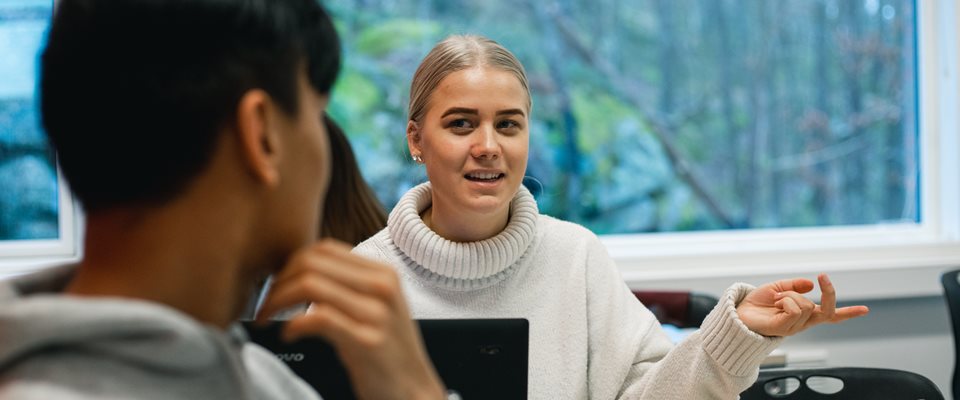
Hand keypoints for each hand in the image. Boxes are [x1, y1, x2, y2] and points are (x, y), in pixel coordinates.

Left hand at [256, 239, 444, 399]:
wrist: (414, 391)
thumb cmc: (387, 353)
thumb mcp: (375, 307)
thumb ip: (347, 285)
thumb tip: (299, 271)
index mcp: (383, 273)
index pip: (324, 249)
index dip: (290, 263)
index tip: (277, 284)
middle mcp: (382, 287)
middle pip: (311, 263)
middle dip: (277, 282)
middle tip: (265, 304)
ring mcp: (377, 313)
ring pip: (309, 285)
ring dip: (276, 301)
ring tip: (267, 319)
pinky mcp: (367, 341)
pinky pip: (318, 318)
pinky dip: (292, 324)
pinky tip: (288, 336)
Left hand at [736, 273, 868, 336]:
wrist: (738, 314)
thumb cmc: (756, 304)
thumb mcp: (777, 288)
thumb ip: (794, 286)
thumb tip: (810, 284)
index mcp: (804, 314)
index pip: (830, 315)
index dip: (848, 313)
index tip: (866, 310)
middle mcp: (803, 322)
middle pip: (828, 310)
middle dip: (830, 292)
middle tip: (823, 277)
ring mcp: (794, 327)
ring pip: (805, 304)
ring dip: (789, 295)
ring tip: (775, 300)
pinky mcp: (784, 328)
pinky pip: (794, 308)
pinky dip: (785, 300)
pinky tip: (775, 304)